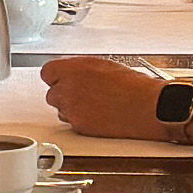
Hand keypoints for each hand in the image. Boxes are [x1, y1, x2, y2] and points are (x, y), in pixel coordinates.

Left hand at [40, 57, 167, 140]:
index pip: (47, 72)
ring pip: (61, 109)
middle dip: (64, 93)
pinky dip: (80, 119)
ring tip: (94, 104)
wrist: (144, 107)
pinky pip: (72, 122)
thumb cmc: (131, 86)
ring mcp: (71, 109)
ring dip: (71, 106)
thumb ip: (81, 68)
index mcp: (73, 69)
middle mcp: (68, 89)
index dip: (56, 76)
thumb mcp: (103, 65)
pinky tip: (97, 114)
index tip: (62, 78)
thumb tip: (74, 71)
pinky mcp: (78, 126)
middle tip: (82, 92)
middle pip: (52, 93)